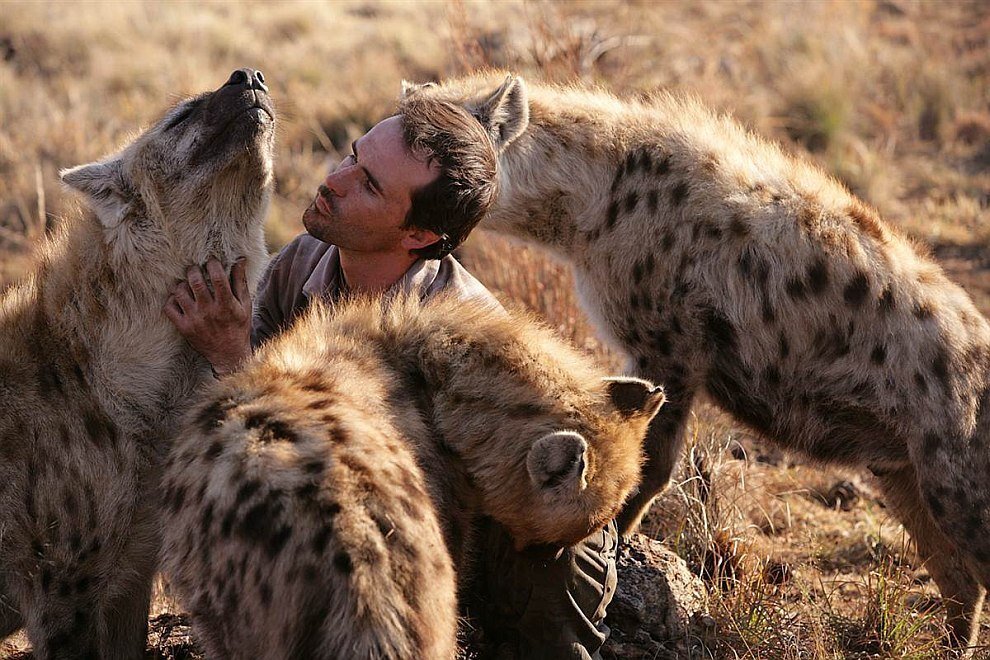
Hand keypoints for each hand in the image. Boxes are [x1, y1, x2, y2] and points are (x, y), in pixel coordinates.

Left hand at [164, 258, 251, 376]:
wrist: (228, 354)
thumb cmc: (238, 327)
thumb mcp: (245, 305)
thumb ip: (240, 282)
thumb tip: (240, 260)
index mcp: (226, 305)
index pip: (218, 278)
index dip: (213, 265)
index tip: (212, 261)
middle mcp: (209, 312)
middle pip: (196, 282)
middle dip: (194, 270)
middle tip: (195, 269)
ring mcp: (194, 320)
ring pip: (180, 292)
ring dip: (182, 283)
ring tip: (187, 283)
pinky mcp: (183, 327)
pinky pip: (169, 307)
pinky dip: (171, 299)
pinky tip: (179, 297)